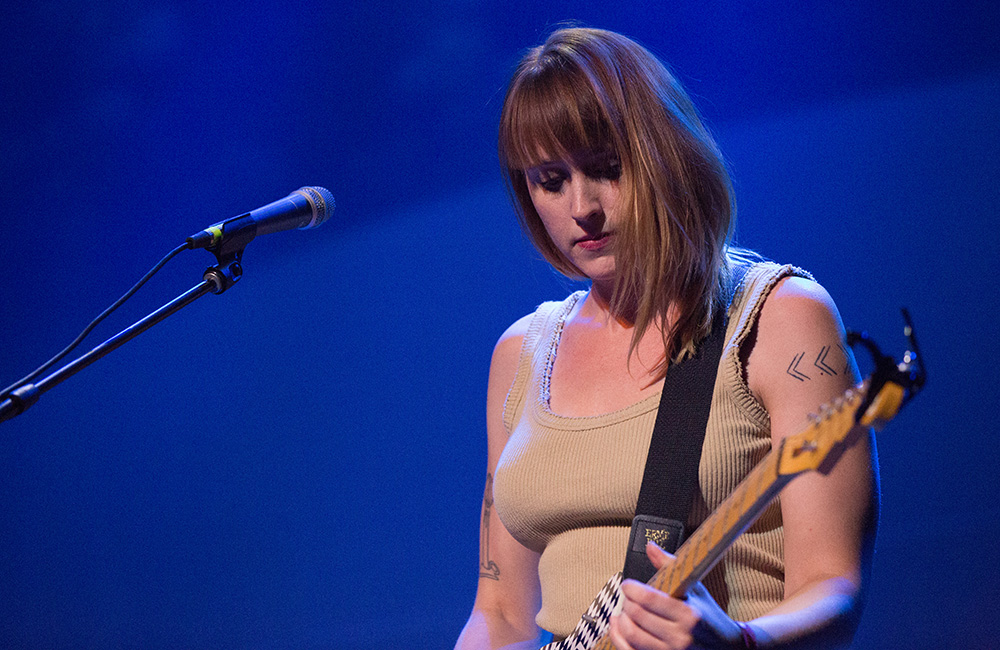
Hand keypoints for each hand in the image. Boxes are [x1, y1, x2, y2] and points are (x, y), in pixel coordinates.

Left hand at [606, 542, 743, 649]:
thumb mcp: (693, 588)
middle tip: (627, 596)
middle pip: (637, 616)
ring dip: (621, 619)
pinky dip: (618, 637)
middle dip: (627, 602)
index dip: (632, 589)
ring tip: (624, 610)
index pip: (650, 598)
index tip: (627, 584)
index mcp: (689, 614)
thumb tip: (650, 546)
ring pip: (632, 634)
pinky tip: (618, 626)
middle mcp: (680, 637)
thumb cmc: (707, 616)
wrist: (725, 647)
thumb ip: (670, 566)